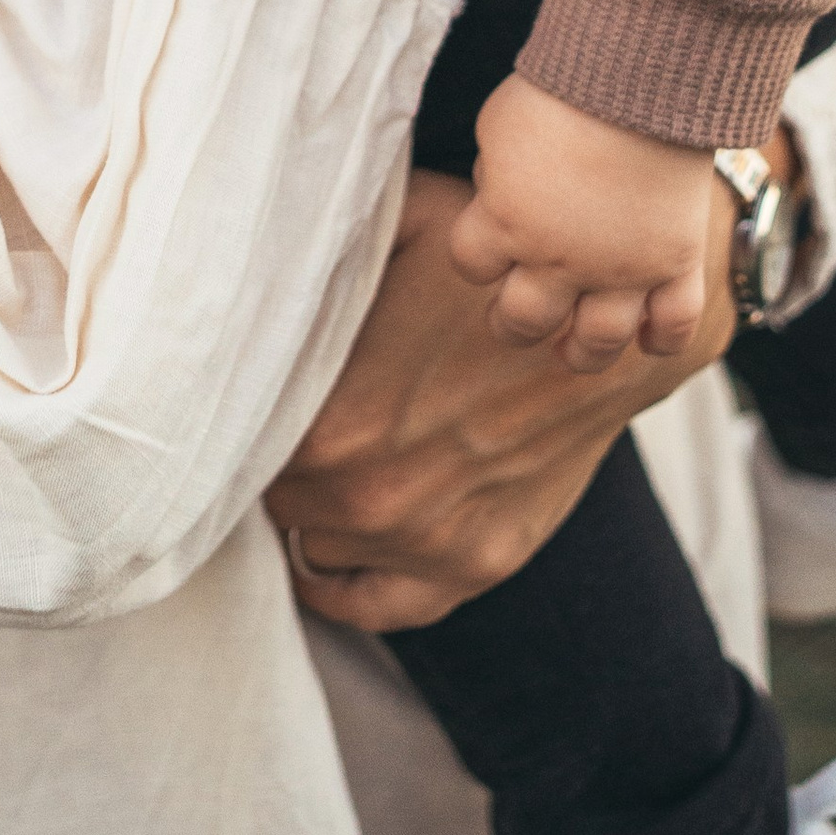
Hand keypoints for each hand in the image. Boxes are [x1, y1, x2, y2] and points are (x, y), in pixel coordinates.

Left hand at [267, 169, 733, 629]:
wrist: (603, 330)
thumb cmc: (489, 268)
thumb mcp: (392, 226)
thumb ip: (310, 250)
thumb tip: (242, 243)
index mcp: (333, 422)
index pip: (236, 442)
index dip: (232, 411)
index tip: (237, 386)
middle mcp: (370, 499)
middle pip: (272, 496)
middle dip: (269, 455)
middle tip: (279, 413)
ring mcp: (425, 543)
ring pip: (314, 547)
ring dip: (308, 508)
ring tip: (314, 460)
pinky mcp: (474, 567)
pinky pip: (376, 608)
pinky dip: (340, 584)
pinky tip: (324, 548)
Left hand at [448, 74, 717, 371]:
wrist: (640, 75)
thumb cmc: (562, 87)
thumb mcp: (498, 125)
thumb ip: (495, 172)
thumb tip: (499, 194)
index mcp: (506, 222)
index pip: (470, 264)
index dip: (475, 255)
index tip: (485, 246)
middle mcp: (560, 260)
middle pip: (524, 319)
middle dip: (512, 323)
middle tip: (514, 318)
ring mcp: (622, 269)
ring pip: (597, 342)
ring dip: (580, 353)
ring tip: (571, 351)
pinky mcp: (676, 262)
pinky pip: (674, 325)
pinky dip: (662, 340)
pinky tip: (648, 339)